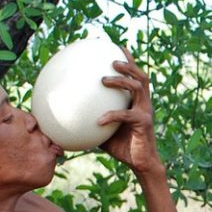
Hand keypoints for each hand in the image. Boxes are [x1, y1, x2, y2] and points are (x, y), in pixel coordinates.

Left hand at [97, 49, 161, 172]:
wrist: (141, 164)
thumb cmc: (122, 147)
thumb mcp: (103, 130)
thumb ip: (91, 119)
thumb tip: (66, 116)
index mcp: (137, 102)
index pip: (135, 77)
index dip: (129, 61)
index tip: (118, 47)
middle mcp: (143, 104)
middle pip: (141, 76)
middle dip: (128, 65)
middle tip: (112, 61)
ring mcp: (145, 112)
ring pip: (138, 88)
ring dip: (122, 80)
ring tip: (105, 79)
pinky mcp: (144, 124)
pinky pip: (126, 115)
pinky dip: (111, 115)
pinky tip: (99, 121)